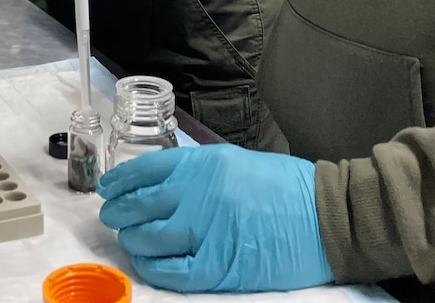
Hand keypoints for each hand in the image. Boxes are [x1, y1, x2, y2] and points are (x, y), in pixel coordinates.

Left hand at [98, 145, 332, 292]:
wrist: (326, 218)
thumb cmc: (288, 189)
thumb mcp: (238, 163)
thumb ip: (201, 173)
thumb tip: (165, 186)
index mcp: (205, 165)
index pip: (148, 170)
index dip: (122, 180)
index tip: (108, 187)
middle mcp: (199, 194)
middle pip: (142, 204)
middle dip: (120, 211)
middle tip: (111, 215)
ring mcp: (207, 231)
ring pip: (150, 238)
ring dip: (132, 239)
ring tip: (128, 238)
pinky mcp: (219, 266)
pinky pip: (172, 271)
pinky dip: (153, 268)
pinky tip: (146, 264)